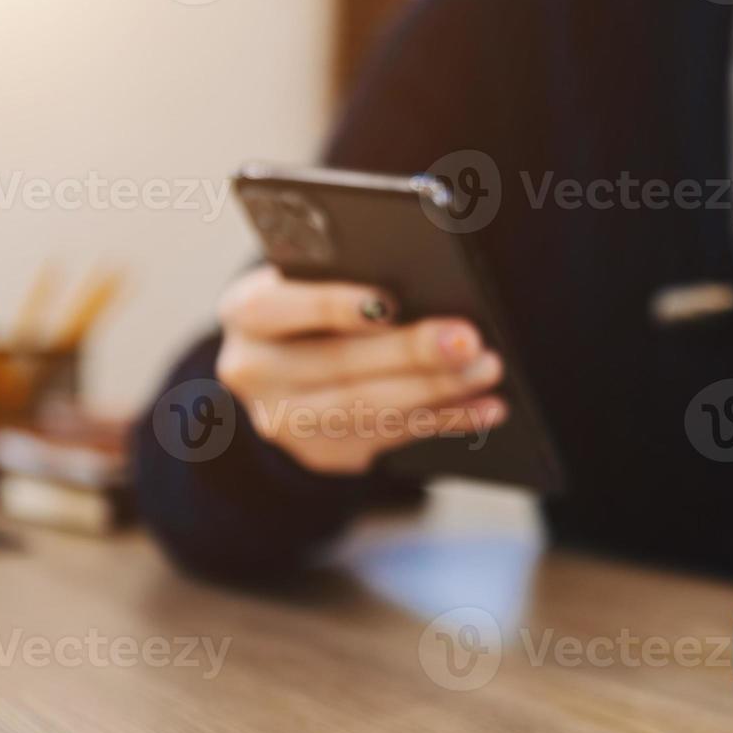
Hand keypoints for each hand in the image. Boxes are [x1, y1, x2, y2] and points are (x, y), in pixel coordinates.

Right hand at [215, 266, 507, 474]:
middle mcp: (253, 371)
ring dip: (438, 390)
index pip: (282, 306)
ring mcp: (285, 421)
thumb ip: (343, 279)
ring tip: (487, 369)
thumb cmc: (313, 308)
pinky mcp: (324, 453)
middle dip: (411, 351)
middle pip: (339, 362)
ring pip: (369, 407)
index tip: (391, 301)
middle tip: (468, 339)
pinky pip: (394, 435)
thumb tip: (424, 287)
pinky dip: (446, 419)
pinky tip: (486, 407)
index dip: (336, 305)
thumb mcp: (307, 285)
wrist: (285, 373)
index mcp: (246, 314)